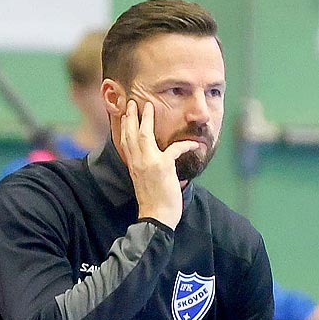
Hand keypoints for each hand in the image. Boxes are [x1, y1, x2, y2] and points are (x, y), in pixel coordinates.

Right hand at [117, 98, 197, 229]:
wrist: (156, 217)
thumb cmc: (153, 201)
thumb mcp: (144, 181)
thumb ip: (146, 167)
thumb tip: (154, 160)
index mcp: (133, 165)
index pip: (125, 141)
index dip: (124, 126)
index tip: (124, 114)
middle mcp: (137, 162)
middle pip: (130, 134)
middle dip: (131, 116)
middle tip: (133, 102)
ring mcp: (148, 163)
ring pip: (143, 135)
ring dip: (146, 119)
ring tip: (149, 106)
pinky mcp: (162, 167)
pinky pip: (175, 149)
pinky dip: (186, 145)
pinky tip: (194, 143)